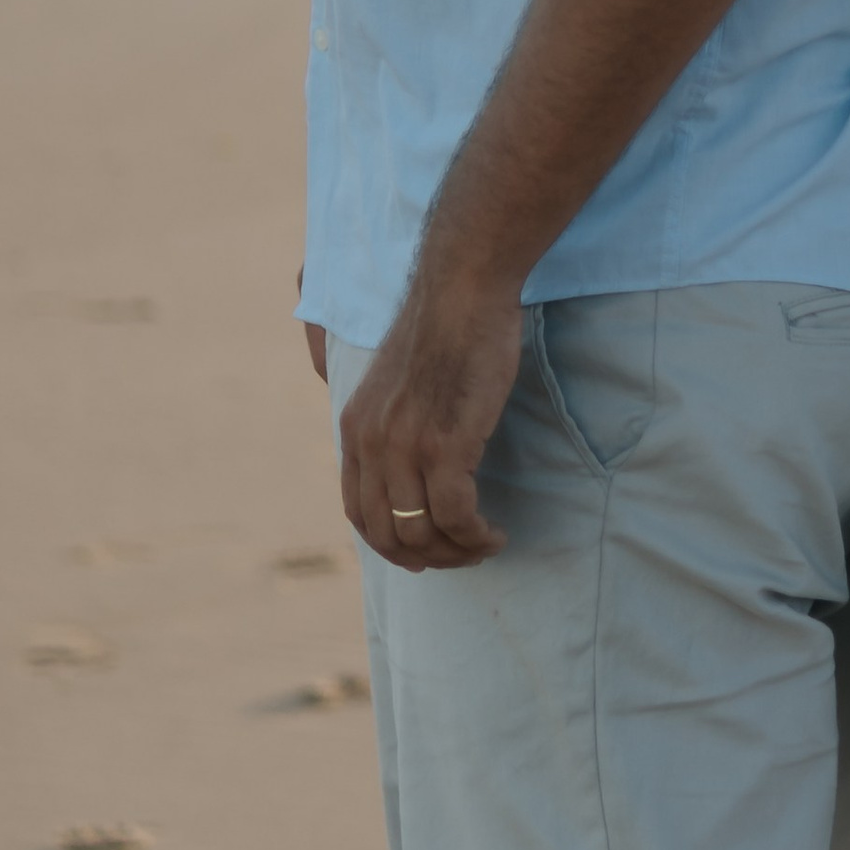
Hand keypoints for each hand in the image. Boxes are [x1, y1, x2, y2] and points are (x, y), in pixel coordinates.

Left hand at [336, 274, 524, 569]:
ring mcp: (406, 447)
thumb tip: (408, 459)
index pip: (358, 512)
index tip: (420, 553)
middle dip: (425, 557)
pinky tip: (495, 533)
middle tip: (461, 556)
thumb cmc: (443, 327)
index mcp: (355, 429)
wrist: (461, 291)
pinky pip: (456, 516)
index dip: (388, 544)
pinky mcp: (446, 446)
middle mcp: (371, 444)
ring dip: (457, 552)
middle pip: (387, 533)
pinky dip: (475, 535)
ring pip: (422, 533)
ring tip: (485, 545)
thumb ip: (391, 422)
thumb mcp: (395, 382)